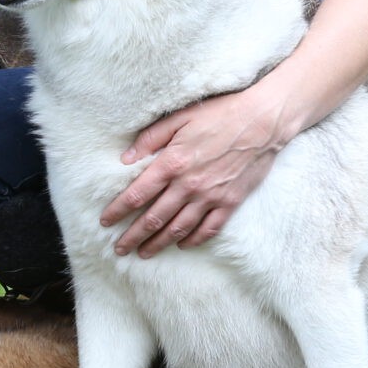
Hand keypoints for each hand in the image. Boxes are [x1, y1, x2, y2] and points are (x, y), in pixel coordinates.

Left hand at [101, 80, 298, 255]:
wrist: (262, 121)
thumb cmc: (220, 113)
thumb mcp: (179, 117)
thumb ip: (150, 138)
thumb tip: (126, 159)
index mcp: (172, 163)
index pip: (137, 195)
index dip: (118, 211)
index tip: (105, 222)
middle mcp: (188, 185)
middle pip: (154, 218)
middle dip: (133, 236)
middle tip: (119, 248)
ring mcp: (210, 197)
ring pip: (178, 229)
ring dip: (158, 243)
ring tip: (143, 253)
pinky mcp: (230, 202)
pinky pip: (208, 229)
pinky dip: (193, 240)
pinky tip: (181, 245)